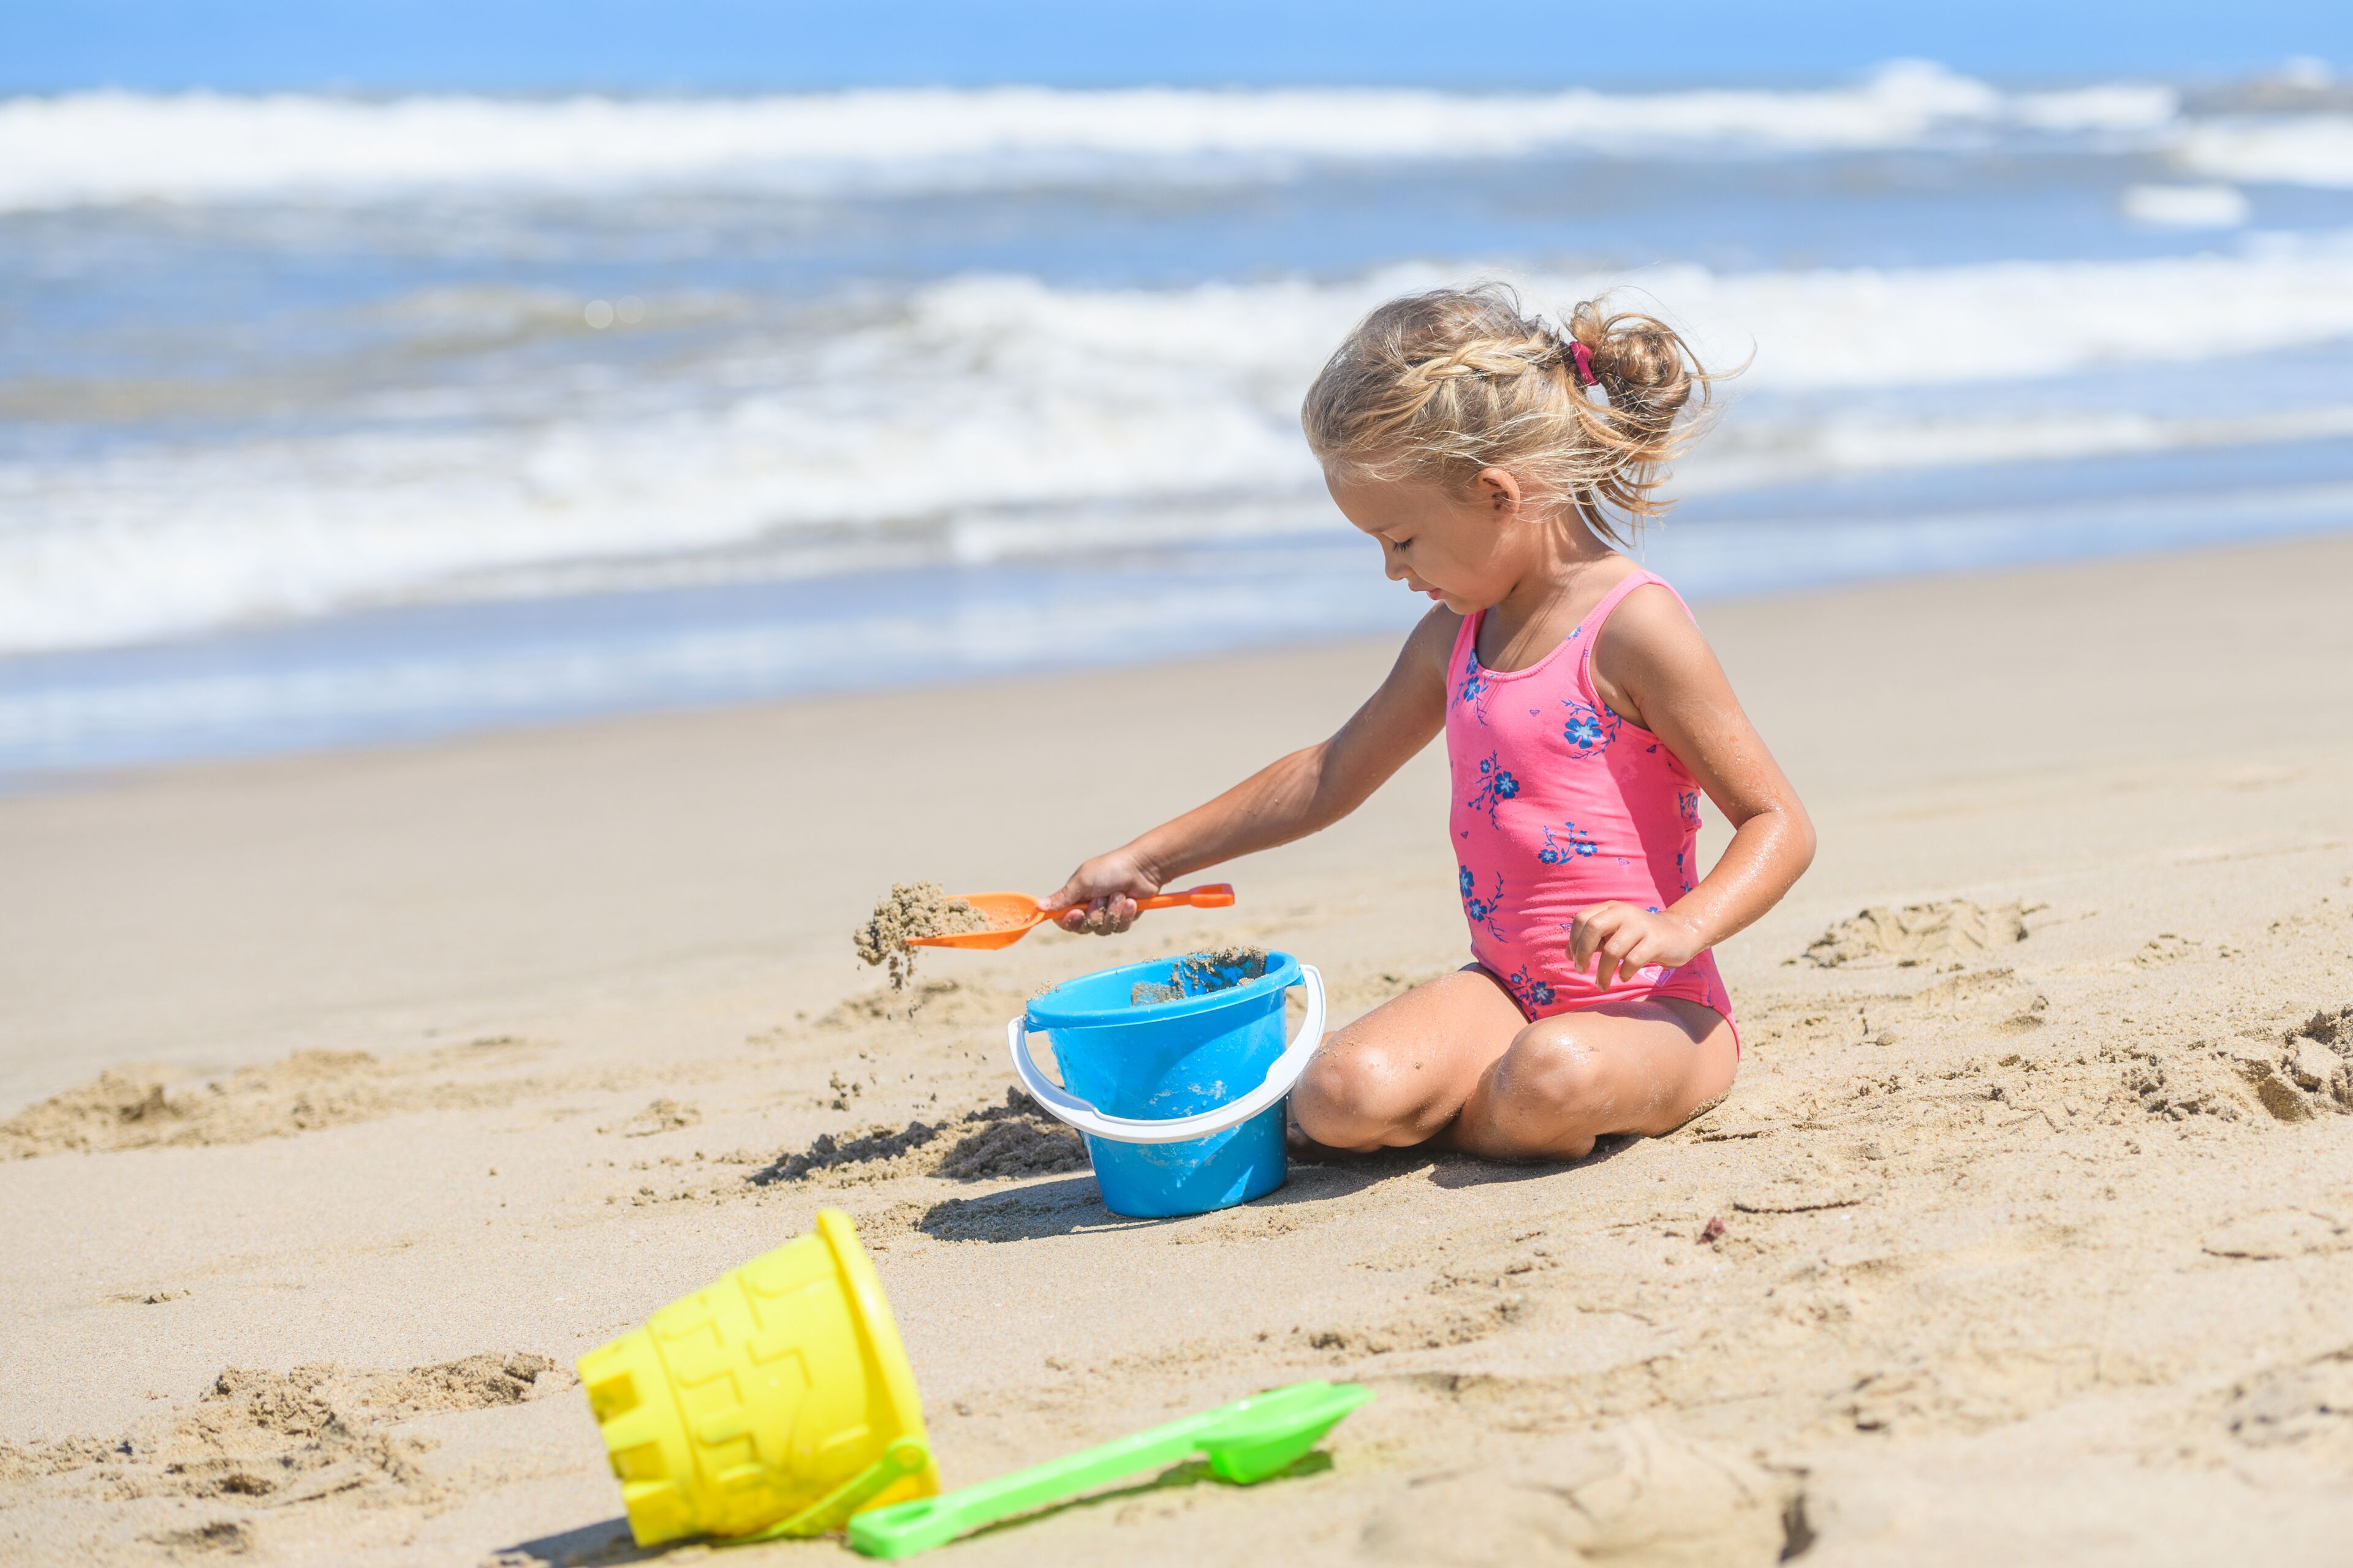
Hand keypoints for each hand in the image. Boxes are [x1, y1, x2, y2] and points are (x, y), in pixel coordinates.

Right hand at [1045, 848, 1162, 934]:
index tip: (1078, 913)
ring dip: (1112, 912)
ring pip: (1103, 929)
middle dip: (1096, 914)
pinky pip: (1120, 928)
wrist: (1143, 868)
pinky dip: (1125, 914)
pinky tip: (1131, 901)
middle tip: (1102, 899)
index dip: (1070, 921)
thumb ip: (1062, 897)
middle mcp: (1090, 907)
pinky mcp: (1123, 918)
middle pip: (1084, 928)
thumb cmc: (1111, 869)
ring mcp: (1107, 913)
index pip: (1064, 919)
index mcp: (1076, 897)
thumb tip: (1038, 907)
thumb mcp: (1083, 881)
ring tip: (1120, 895)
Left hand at [1568, 902, 1706, 988]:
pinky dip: (1624, 973)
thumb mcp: (1615, 933)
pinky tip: (1624, 977)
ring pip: (1612, 950)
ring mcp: (1641, 926)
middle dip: (1583, 953)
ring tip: (1601, 985)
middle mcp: (1624, 913)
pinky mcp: (1656, 941)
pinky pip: (1633, 960)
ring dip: (1603, 972)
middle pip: (1593, 928)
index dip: (1573, 940)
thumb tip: (1568, 954)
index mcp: (1611, 908)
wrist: (1679, 933)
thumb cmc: (1640, 937)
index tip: (1574, 960)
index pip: (1582, 919)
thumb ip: (1593, 941)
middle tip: (1582, 970)